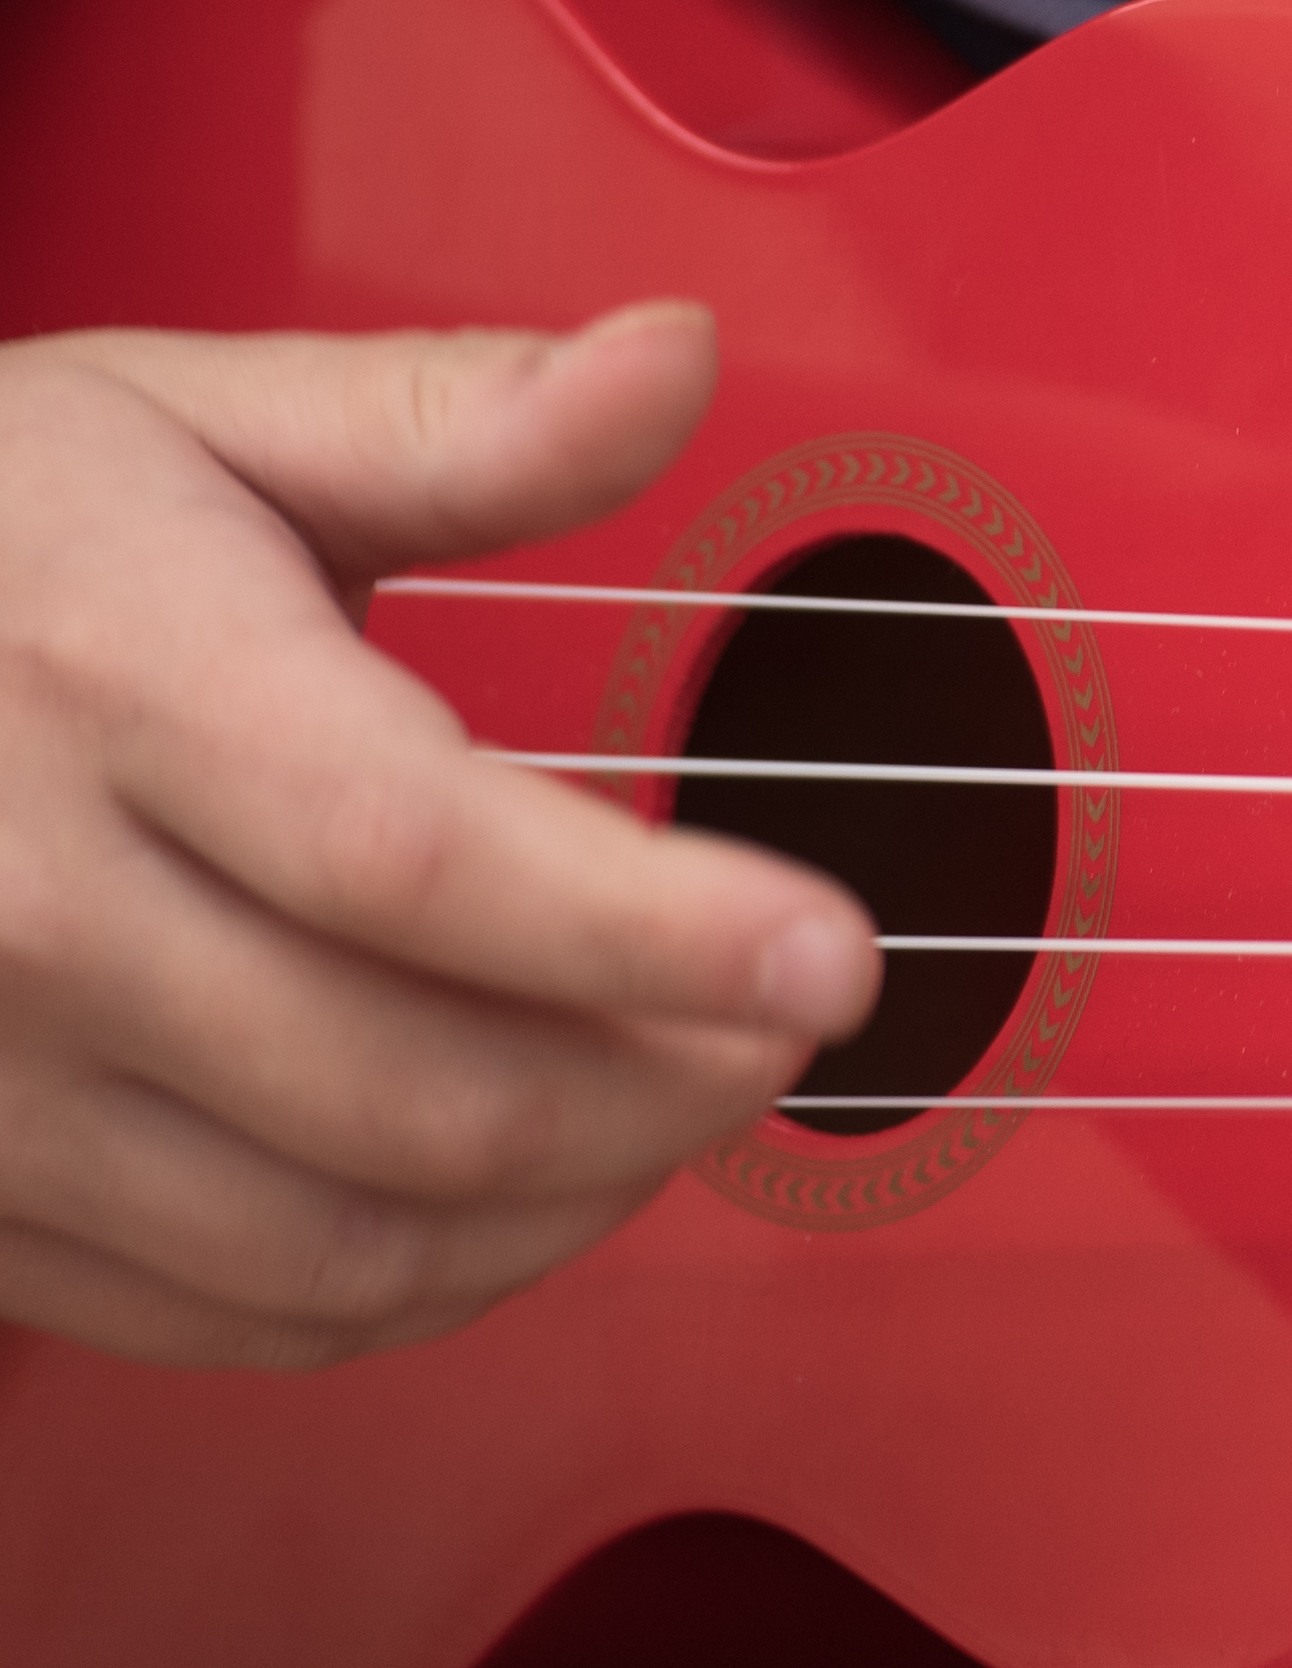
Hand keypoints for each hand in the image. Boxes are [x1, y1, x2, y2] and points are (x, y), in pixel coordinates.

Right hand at [0, 308, 878, 1365]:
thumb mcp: (190, 420)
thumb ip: (453, 417)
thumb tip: (668, 357)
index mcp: (119, 687)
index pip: (419, 857)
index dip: (654, 930)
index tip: (834, 954)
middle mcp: (27, 909)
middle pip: (418, 1090)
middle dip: (667, 1087)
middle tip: (782, 1024)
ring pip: (348, 1243)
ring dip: (571, 1203)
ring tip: (678, 1099)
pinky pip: (241, 1311)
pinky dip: (425, 1282)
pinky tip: (518, 1191)